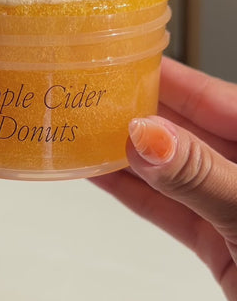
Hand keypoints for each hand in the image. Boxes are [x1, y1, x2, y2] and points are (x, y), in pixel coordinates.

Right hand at [92, 57, 236, 300]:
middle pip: (185, 128)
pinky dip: (136, 193)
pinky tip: (101, 174)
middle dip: (134, 113)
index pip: (210, 94)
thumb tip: (147, 136)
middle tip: (84, 98)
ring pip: (171, 170)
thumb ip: (200, 175)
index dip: (162, 77)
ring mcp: (233, 201)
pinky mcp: (220, 239)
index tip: (115, 61)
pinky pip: (169, 208)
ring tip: (79, 132)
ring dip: (125, 155)